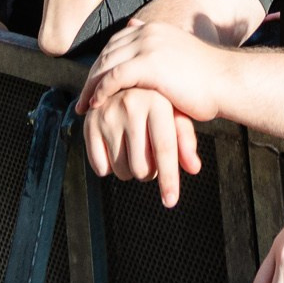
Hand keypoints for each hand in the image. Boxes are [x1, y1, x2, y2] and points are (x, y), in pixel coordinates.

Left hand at [75, 19, 226, 122]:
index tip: (93, 84)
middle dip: (92, 75)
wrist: (227, 81)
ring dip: (91, 86)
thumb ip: (158, 52)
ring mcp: (147, 45)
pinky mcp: (148, 64)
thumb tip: (143, 46)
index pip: (116, 43)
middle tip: (83, 97)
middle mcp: (148, 31)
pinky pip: (114, 77)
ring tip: (84, 105)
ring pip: (106, 64)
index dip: (102, 64)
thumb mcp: (178, 57)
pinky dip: (101, 91)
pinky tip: (96, 106)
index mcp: (155, 28)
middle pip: (107, 52)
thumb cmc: (207, 78)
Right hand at [80, 87, 202, 205]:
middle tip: (150, 158)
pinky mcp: (89, 124)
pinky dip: (109, 167)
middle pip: (141, 167)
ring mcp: (108, 114)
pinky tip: (115, 149)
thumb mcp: (175, 115)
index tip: (170, 201)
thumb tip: (194, 168)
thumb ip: (186, 141)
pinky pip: (100, 167)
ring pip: (122, 171)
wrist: (122, 81)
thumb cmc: (156, 103)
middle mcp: (131, 106)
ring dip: (130, 170)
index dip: (168, 179)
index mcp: (157, 103)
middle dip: (149, 172)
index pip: (164, 150)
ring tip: (133, 150)